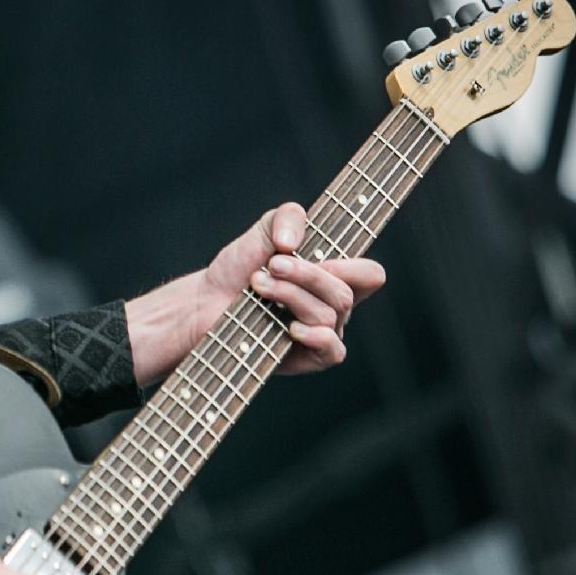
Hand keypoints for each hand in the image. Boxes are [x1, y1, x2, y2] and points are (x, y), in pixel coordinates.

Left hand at [124, 202, 386, 382]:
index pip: (369, 276)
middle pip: (345, 292)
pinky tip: (290, 327)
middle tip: (272, 265)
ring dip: (290, 295)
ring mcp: (321, 333)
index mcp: (332, 277)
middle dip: (306, 274)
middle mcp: (331, 307)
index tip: (319, 256)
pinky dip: (316, 336)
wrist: (206, 302)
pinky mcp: (306, 357)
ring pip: (328, 315)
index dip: (354, 266)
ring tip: (258, 286)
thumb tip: (293, 243)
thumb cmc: (238, 270)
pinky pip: (332, 351)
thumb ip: (287, 217)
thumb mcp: (262, 231)